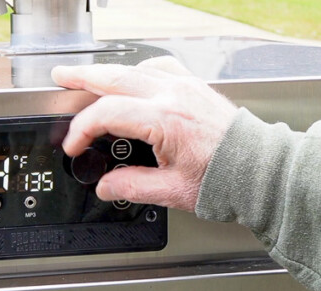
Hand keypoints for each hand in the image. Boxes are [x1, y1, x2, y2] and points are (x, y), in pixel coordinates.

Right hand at [51, 57, 237, 211]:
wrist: (260, 171)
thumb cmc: (226, 180)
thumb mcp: (173, 191)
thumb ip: (133, 186)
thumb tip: (107, 187)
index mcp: (164, 120)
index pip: (107, 114)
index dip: (82, 129)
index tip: (76, 147)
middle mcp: (174, 96)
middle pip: (116, 77)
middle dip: (83, 78)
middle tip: (61, 77)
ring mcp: (186, 87)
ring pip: (137, 69)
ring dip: (109, 72)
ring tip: (89, 77)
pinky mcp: (196, 88)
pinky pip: (161, 68)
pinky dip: (140, 71)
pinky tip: (133, 79)